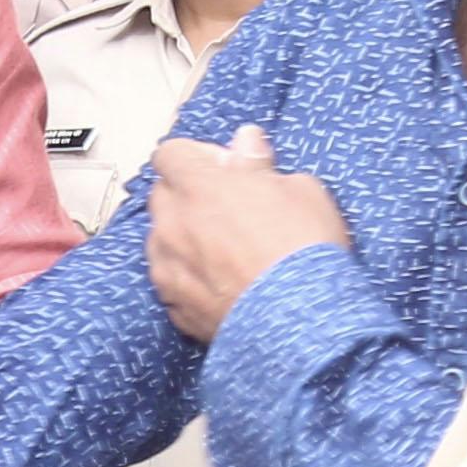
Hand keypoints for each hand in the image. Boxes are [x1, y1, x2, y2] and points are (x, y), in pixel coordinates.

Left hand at [144, 126, 349, 342]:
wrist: (302, 325)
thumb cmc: (305, 250)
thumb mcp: (300, 189)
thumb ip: (260, 163)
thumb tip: (245, 141)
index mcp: (199, 186)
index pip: (171, 153)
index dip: (196, 157)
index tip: (225, 168)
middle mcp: (172, 224)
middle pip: (162, 195)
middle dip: (188, 195)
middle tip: (227, 209)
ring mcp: (168, 269)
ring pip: (161, 240)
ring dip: (184, 237)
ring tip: (224, 252)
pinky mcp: (174, 307)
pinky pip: (171, 281)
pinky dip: (188, 278)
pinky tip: (222, 284)